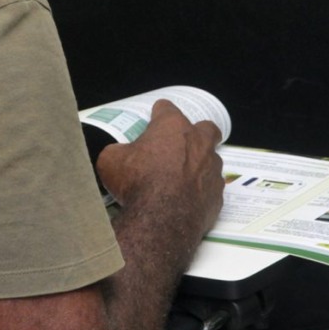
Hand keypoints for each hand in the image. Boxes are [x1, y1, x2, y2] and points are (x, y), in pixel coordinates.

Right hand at [96, 100, 223, 236]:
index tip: (153, 120)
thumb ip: (119, 152)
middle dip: (197, 133)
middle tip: (181, 145)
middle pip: (206, 128)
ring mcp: (212, 169)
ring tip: (181, 179)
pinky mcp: (217, 195)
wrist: (161, 221)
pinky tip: (186, 201)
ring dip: (199, 165)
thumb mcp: (111, 161)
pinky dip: (201, 191)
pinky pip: (211, 188)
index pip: (167, 108)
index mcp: (172, 126)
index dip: (158, 113)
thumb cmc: (137, 182)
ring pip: (212, 160)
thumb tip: (119, 155)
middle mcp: (199, 142)